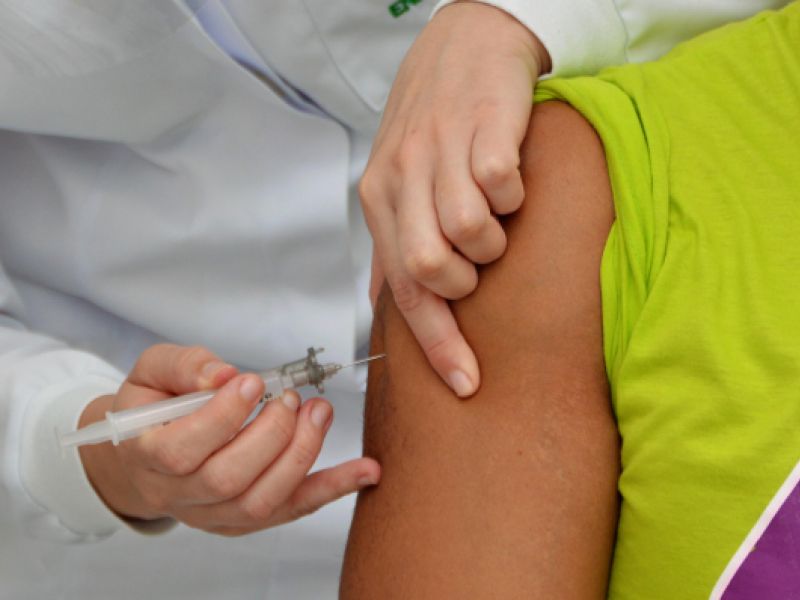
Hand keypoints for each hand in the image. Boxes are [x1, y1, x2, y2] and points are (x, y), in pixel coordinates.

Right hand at [78, 344, 379, 534]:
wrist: (145, 454)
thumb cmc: (153, 409)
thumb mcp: (152, 372)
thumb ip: (183, 367)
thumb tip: (224, 375)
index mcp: (147, 456)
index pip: (182, 449)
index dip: (222, 417)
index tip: (253, 382)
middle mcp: (179, 495)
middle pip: (228, 479)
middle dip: (271, 434)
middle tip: (291, 397)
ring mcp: (214, 514)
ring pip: (262, 500)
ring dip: (301, 454)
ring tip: (319, 413)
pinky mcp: (247, 519)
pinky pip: (293, 509)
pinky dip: (332, 489)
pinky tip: (365, 471)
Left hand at [361, 1, 549, 396]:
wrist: (464, 41)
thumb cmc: (434, 122)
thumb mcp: (399, 182)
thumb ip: (394, 242)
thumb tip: (384, 310)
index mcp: (379, 198)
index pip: (402, 288)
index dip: (436, 343)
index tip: (467, 384)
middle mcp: (401, 175)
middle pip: (428, 268)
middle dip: (466, 283)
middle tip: (481, 262)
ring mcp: (440, 147)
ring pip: (466, 231)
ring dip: (494, 240)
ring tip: (497, 217)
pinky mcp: (482, 122)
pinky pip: (500, 186)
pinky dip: (513, 196)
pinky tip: (511, 182)